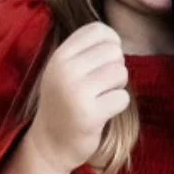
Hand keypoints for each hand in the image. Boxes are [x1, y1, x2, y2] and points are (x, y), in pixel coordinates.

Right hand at [28, 22, 129, 173]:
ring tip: (101, 97)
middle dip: (116, 67)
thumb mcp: (64, 70)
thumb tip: (116, 39)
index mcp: (59, 56)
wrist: (50, 143)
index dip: (112, 41)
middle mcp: (65, 71)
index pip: (98, 30)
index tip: (106, 59)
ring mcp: (76, 92)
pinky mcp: (90, 114)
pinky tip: (102, 112)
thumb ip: (85, 51)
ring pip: (121, 73)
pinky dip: (118, 105)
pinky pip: (123, 98)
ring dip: (118, 86)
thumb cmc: (65, 102)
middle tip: (102, 84)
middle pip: (114, 51)